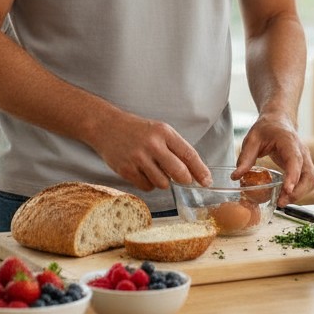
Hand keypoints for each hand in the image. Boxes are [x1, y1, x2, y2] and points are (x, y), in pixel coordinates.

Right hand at [92, 113, 212, 193]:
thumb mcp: (159, 131)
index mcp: (164, 132)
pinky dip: (148, 184)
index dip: (201, 171)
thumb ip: (176, 149)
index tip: (207, 181)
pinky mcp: (126, 170)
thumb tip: (195, 173)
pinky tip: (142, 172)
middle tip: (184, 180)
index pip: (189, 154)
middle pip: (179, 173)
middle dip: (185, 180)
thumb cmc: (138, 131)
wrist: (107, 127)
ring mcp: (138, 158)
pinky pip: (147, 187)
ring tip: (154, 169)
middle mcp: (152, 144)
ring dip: (163, 181)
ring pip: (163, 183)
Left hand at [234, 114, 313, 205]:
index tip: (287, 189)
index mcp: (289, 142)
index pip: (295, 160)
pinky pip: (307, 181)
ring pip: (310, 180)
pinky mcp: (304, 166)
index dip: (293, 176)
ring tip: (282, 202)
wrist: (279, 120)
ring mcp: (305, 159)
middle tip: (281, 202)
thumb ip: (245, 157)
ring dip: (299, 194)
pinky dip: (299, 191)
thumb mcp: (252, 139)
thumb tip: (236, 176)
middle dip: (297, 192)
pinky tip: (286, 196)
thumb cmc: (267, 128)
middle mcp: (302, 151)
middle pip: (308, 175)